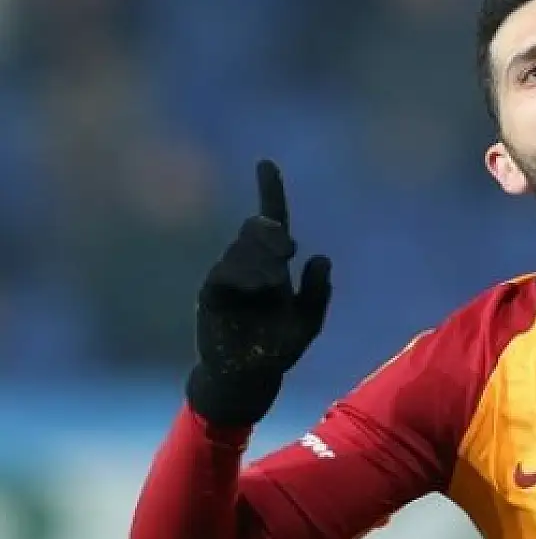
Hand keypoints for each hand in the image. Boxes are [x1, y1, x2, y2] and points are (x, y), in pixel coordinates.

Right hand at [186, 161, 331, 426]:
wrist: (250, 376)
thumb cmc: (279, 347)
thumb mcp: (308, 321)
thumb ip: (317, 292)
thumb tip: (321, 256)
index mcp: (274, 263)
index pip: (272, 220)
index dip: (270, 191)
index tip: (266, 163)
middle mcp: (249, 263)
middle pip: (258, 229)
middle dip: (273, 234)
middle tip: (288, 251)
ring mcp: (228, 277)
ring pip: (242, 249)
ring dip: (261, 258)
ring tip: (273, 281)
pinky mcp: (211, 294)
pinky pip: (224, 273)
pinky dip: (242, 275)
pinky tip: (257, 286)